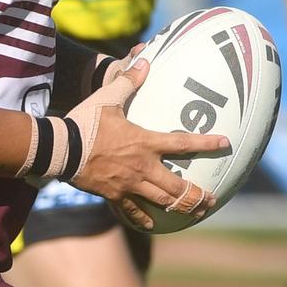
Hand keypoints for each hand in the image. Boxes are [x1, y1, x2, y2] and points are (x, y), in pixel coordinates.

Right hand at [69, 59, 226, 230]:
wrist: (61, 148)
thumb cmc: (85, 121)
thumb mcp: (108, 97)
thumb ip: (128, 81)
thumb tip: (144, 61)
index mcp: (144, 143)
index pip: (182, 143)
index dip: (206, 143)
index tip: (225, 144)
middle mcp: (142, 167)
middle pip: (177, 187)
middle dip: (197, 196)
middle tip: (211, 200)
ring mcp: (128, 184)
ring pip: (161, 202)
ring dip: (180, 208)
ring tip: (194, 213)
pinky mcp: (113, 195)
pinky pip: (132, 211)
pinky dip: (143, 218)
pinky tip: (151, 225)